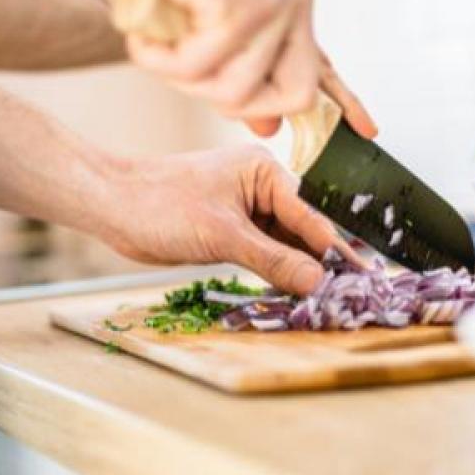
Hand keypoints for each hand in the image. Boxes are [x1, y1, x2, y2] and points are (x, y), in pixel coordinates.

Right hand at [88, 0, 376, 138]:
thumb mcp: (200, 24)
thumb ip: (237, 70)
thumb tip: (269, 128)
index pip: (323, 62)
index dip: (344, 100)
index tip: (368, 129)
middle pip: (298, 95)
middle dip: (240, 107)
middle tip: (188, 75)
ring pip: (240, 93)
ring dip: (183, 82)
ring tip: (153, 46)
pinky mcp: (247, 4)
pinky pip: (201, 69)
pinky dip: (160, 62)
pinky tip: (143, 34)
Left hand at [104, 145, 351, 294]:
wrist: (112, 206)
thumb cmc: (161, 205)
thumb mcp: (222, 235)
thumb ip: (272, 259)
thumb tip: (316, 281)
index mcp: (266, 172)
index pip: (311, 216)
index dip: (336, 249)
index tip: (362, 276)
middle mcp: (262, 189)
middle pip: (303, 231)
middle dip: (322, 263)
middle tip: (350, 294)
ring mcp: (246, 212)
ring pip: (285, 246)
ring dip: (300, 272)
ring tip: (327, 301)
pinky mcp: (231, 232)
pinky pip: (265, 255)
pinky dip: (277, 273)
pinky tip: (293, 294)